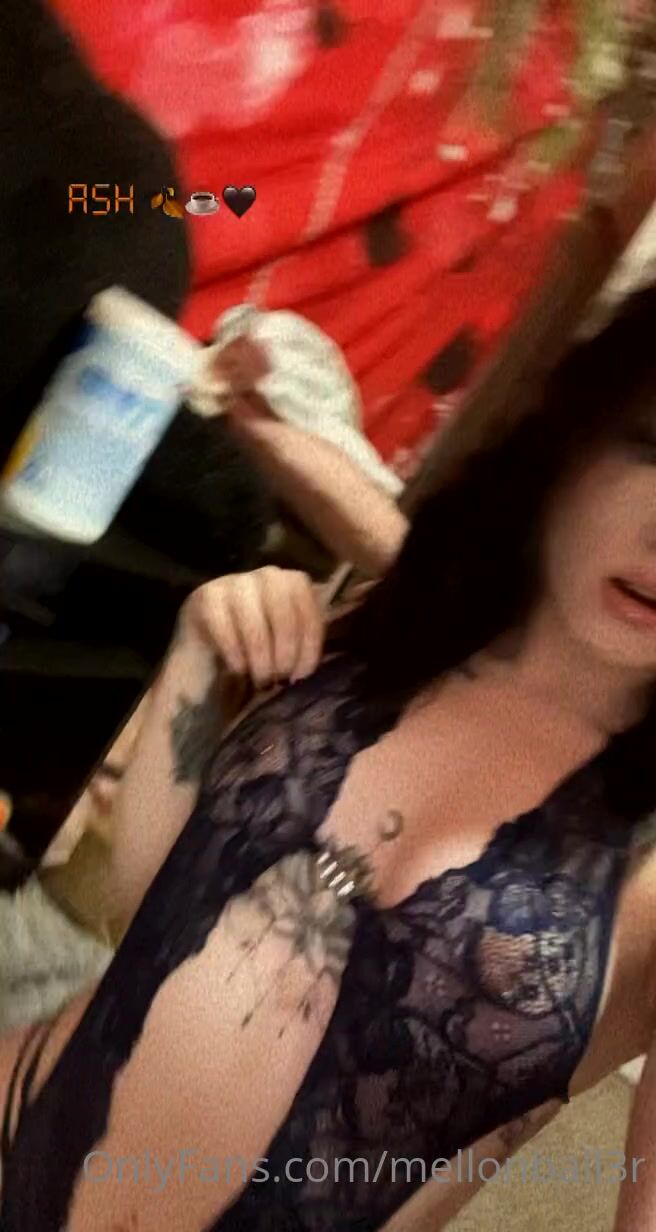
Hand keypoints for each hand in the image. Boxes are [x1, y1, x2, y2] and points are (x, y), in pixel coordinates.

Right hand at [181, 565, 324, 688]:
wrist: (208, 655)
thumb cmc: (257, 650)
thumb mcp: (288, 644)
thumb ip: (303, 643)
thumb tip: (307, 667)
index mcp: (293, 584)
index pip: (308, 609)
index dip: (308, 645)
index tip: (301, 675)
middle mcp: (267, 576)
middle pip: (283, 611)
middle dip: (285, 651)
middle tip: (280, 678)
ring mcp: (234, 582)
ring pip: (253, 621)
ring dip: (260, 657)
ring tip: (261, 679)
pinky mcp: (205, 596)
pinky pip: (224, 627)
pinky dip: (235, 654)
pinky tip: (239, 669)